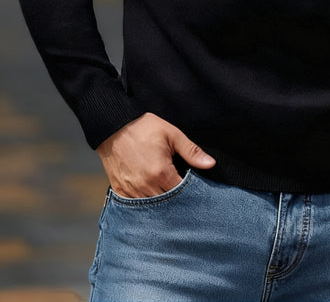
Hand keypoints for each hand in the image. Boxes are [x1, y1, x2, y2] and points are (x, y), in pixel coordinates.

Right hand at [96, 113, 215, 197]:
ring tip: (169, 199)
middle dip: (177, 202)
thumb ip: (191, 151)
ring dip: (162, 207)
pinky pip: (135, 208)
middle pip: (168, 205)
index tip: (195, 192)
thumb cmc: (144, 128)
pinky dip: (145, 206)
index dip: (191, 194)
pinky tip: (152, 200)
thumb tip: (211, 164)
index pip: (182, 195)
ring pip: (152, 209)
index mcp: (161, 172)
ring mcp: (131, 191)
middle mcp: (146, 186)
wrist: (114, 126)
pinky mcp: (120, 192)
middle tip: (185, 199)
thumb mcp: (172, 134)